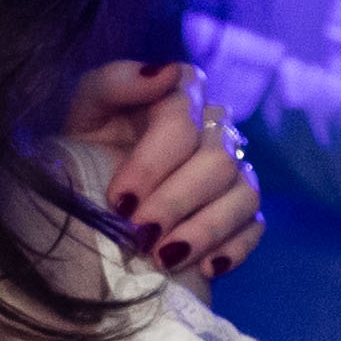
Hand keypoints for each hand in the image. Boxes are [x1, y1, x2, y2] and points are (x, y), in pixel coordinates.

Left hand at [79, 58, 263, 280]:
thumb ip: (113, 83)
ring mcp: (234, 173)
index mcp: (179, 98)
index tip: (119, 200)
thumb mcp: (84, 114)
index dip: (152, 162)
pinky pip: (256, 227)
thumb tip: (163, 73)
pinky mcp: (244, 214)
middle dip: (175, 201)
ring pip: (243, 195)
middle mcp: (215, 130)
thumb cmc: (84, 152)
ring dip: (203, 230)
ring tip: (163, 258)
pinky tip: (203, 267)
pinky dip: (232, 249)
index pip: (183, 118)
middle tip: (138, 235)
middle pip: (217, 160)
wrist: (87, 205)